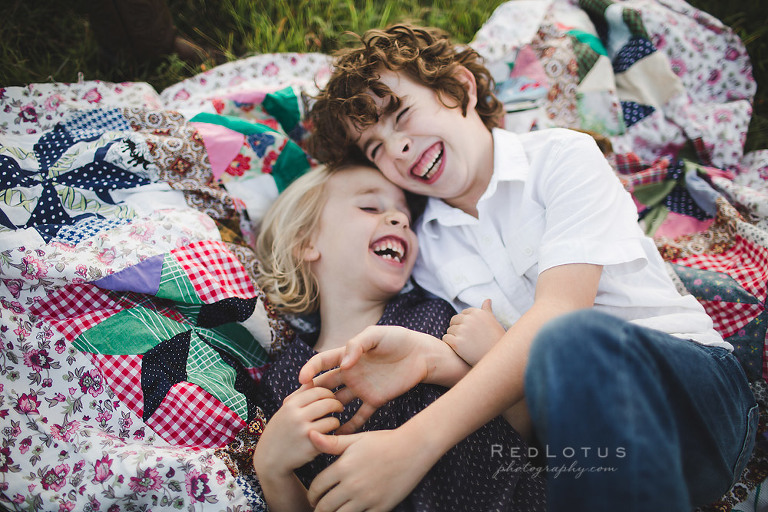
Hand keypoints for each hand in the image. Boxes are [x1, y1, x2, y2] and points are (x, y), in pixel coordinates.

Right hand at [253, 384, 342, 477]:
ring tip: (333, 423)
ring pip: (332, 420)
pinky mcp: (311, 447)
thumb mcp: (284, 411)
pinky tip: (329, 435)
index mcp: (290, 405)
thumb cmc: (279, 432)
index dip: (328, 393)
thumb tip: (312, 380)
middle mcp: (296, 416)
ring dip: (335, 421)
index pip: (317, 390)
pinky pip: (330, 436)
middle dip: (336, 404)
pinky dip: (333, 435)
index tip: (331, 398)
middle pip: (327, 403)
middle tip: (339, 408)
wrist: (269, 460)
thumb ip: (298, 396)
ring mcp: (304, 432)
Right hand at [299, 325, 447, 433]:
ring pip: (338, 403)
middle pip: (325, 385)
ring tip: (316, 425)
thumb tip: (344, 362)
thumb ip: (358, 344)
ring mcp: (362, 388)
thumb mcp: (377, 335)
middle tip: (297, 408)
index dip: (310, 369)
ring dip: (327, 412)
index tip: (302, 379)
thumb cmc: (398, 339)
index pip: (322, 362)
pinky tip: (339, 437)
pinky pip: (360, 416)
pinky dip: (350, 426)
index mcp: (348, 355)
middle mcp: (351, 373)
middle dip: (311, 395)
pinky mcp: (375, 400)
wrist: (422, 354)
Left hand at [306, 428, 434, 511]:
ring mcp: (366, 498)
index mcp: (343, 467)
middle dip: (319, 509)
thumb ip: (332, 442)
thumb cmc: (383, 441)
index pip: (317, 487)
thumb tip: (310, 434)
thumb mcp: (356, 439)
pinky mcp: (380, 508)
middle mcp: (352, 485)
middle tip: (319, 508)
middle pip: (325, 506)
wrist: (413, 449)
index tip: (313, 497)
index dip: (312, 494)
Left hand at [443, 299, 505, 365]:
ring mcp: (462, 331)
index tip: (471, 332)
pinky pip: (446, 339)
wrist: (498, 360)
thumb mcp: (493, 322)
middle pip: (454, 320)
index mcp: (477, 312)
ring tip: (464, 345)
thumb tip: (487, 300)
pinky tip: (458, 349)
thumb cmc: (497, 340)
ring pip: (449, 330)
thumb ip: (487, 310)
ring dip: (454, 337)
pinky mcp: (456, 343)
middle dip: (458, 328)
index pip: (463, 314)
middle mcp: (469, 319)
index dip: (466, 323)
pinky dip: (449, 343)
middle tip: (466, 340)